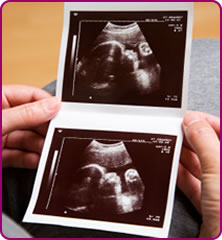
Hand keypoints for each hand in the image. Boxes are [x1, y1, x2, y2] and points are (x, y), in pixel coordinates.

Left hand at [2, 85, 60, 168]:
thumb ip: (25, 115)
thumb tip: (52, 106)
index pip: (30, 96)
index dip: (47, 104)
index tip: (62, 113)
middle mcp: (2, 116)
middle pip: (32, 120)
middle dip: (46, 130)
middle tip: (58, 135)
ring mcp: (1, 136)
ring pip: (28, 139)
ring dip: (40, 146)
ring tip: (50, 150)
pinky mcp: (0, 155)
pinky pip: (20, 155)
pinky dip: (31, 159)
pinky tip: (38, 160)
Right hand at [177, 111, 219, 237]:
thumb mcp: (219, 173)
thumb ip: (205, 144)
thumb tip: (192, 122)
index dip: (206, 122)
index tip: (188, 118)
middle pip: (211, 148)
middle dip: (191, 138)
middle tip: (175, 131)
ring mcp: (221, 190)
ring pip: (202, 166)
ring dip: (184, 156)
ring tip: (169, 145)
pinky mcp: (211, 204)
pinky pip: (195, 184)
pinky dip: (182, 175)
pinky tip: (172, 167)